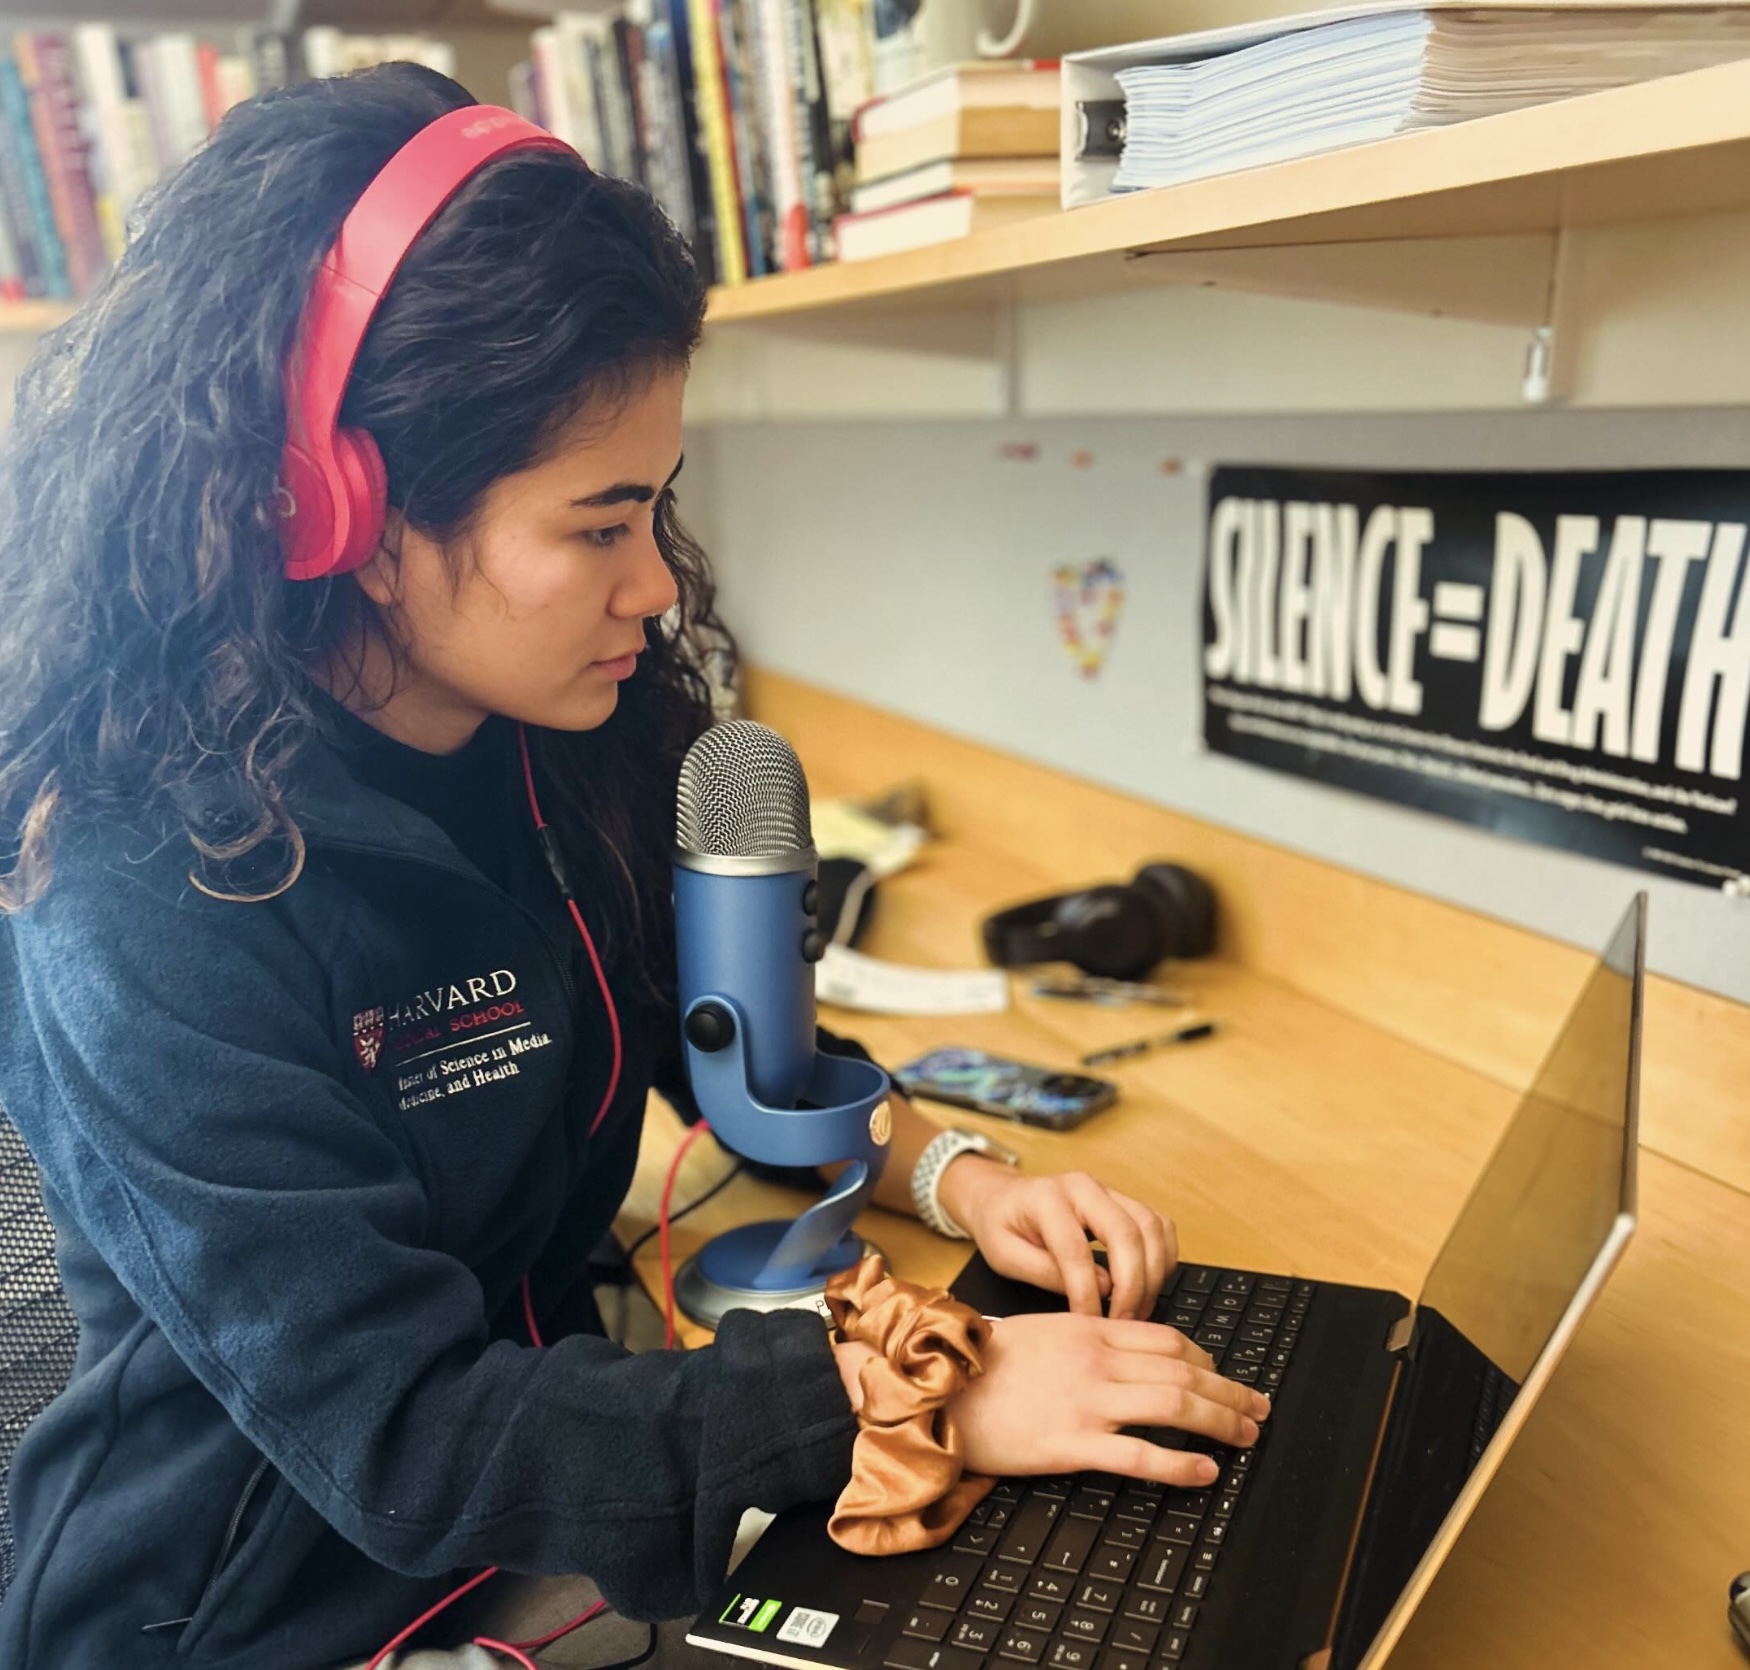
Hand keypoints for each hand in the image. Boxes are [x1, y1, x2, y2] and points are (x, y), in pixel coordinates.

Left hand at [939, 1160, 1176, 1320]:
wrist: (1003, 1198)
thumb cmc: (1002, 1227)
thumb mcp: (1004, 1256)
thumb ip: (1046, 1272)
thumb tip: (1100, 1289)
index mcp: (1046, 1198)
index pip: (1076, 1250)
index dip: (1087, 1293)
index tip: (1090, 1324)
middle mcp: (1084, 1187)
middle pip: (1127, 1232)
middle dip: (1132, 1285)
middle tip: (1124, 1322)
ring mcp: (1109, 1191)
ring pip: (1151, 1227)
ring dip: (1153, 1274)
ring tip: (1138, 1311)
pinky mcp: (1126, 1202)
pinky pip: (1160, 1226)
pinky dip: (1164, 1258)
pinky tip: (1150, 1286)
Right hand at [950, 1311, 1269, 1487]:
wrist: (938, 1385)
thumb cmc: (981, 1362)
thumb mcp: (1041, 1330)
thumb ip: (1084, 1336)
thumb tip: (1123, 1346)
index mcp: (1088, 1329)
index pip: (1167, 1339)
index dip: (1206, 1359)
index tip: (1222, 1376)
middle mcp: (1096, 1360)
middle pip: (1183, 1372)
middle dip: (1229, 1392)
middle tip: (1258, 1409)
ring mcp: (1086, 1401)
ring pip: (1172, 1405)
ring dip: (1220, 1421)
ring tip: (1246, 1437)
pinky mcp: (1070, 1443)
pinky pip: (1138, 1454)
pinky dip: (1179, 1464)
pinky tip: (1206, 1473)